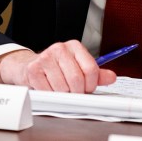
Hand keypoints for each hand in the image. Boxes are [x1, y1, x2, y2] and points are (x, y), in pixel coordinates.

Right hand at [0, 40, 116, 92]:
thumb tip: (111, 77)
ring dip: (62, 94)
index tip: (87, 88)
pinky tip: (48, 87)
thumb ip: (96, 73)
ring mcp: (45, 57)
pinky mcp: (33, 69)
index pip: (91, 69)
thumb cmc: (57, 68)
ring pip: (62, 87)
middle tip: (73, 91)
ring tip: (59, 88)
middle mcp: (60, 48)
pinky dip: (50, 94)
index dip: (91, 85)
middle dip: (77, 91)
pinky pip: (48, 91)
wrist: (29, 66)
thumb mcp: (78, 67)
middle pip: (77, 80)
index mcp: (74, 46)